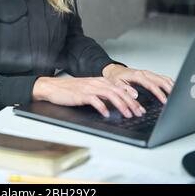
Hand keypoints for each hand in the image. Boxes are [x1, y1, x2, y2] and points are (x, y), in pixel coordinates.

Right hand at [32, 76, 146, 118]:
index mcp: (100, 81)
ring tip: (127, 114)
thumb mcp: (90, 89)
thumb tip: (116, 103)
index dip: (132, 99)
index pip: (121, 89)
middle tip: (138, 113)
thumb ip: (103, 94)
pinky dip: (102, 107)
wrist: (54, 87)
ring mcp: (89, 88)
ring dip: (121, 105)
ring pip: (110, 94)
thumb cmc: (71, 90)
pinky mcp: (81, 94)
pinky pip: (94, 100)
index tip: (140, 108)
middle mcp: (97, 83)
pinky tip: (106, 114)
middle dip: (131, 103)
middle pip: (118, 91)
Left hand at [102, 64, 173, 103]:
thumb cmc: (115, 78)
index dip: (159, 93)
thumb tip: (135, 95)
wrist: (114, 71)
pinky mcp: (150, 75)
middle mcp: (144, 73)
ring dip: (171, 86)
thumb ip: (125, 90)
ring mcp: (148, 73)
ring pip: (163, 78)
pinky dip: (169, 83)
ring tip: (176, 95)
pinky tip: (172, 89)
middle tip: (174, 99)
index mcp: (136, 75)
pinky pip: (162, 78)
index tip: (164, 100)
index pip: (151, 84)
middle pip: (161, 80)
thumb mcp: (116, 84)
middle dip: (169, 89)